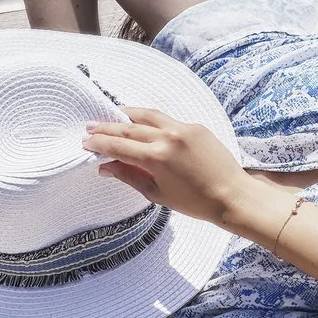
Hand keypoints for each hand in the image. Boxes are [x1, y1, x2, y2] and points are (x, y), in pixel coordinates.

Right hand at [82, 108, 253, 226]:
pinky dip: (151, 120)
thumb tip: (105, 167)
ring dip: (127, 115)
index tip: (85, 142)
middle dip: (107, 128)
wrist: (232, 195)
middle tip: (90, 127)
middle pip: (129, 128)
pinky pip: (168, 120)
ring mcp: (184, 128)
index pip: (119, 146)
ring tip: (111, 117)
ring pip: (148, 116)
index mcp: (156, 158)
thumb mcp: (157, 193)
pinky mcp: (196, 126)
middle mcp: (168, 137)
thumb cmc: (195, 202)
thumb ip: (130, 176)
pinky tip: (141, 123)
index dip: (99, 144)